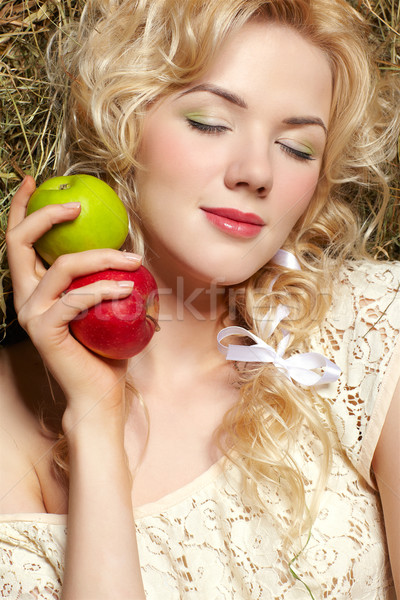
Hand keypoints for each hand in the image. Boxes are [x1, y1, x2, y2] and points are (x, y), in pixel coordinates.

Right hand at [6, 176, 141, 428]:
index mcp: (36, 288)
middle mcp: (26, 297)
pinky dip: (103, 290)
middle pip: (20, 242)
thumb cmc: (105, 349)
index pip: (20, 241)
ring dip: (101, 257)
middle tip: (78, 205)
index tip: (37, 181)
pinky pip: (75, 300)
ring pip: (61, 266)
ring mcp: (32, 314)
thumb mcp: (105, 304)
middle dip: (47, 215)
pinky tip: (125, 290)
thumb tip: (128, 247)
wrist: (99, 393)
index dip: (24, 208)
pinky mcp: (44, 331)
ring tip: (133, 260)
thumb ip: (104, 277)